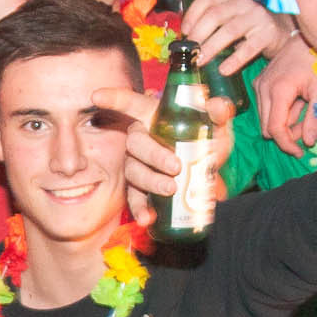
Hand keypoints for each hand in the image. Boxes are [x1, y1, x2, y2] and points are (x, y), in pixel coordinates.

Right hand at [90, 86, 233, 226]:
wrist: (212, 172)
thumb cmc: (209, 138)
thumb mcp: (217, 124)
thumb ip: (219, 112)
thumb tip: (218, 106)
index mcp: (154, 116)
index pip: (131, 102)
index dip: (114, 98)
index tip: (97, 97)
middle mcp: (141, 138)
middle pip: (135, 142)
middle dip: (153, 155)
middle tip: (175, 166)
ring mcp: (138, 164)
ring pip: (134, 171)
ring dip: (150, 181)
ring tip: (170, 189)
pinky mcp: (141, 188)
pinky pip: (135, 198)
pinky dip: (141, 209)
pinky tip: (147, 219)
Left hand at [182, 0, 293, 75]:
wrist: (282, 32)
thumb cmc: (249, 28)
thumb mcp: (230, 19)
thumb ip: (211, 24)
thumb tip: (186, 40)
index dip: (192, 15)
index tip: (184, 32)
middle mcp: (243, 3)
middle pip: (215, 15)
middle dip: (199, 34)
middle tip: (190, 51)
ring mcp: (257, 17)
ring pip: (230, 30)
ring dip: (212, 47)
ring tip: (201, 61)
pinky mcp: (268, 33)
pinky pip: (249, 48)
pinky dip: (234, 60)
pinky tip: (224, 70)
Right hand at [256, 36, 316, 153]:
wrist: (308, 38)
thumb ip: (315, 118)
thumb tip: (308, 142)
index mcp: (279, 90)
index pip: (275, 129)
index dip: (287, 144)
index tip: (300, 152)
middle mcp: (263, 88)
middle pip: (267, 127)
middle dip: (286, 135)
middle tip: (307, 131)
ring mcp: (260, 84)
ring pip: (266, 119)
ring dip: (284, 123)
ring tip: (305, 112)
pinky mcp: (260, 82)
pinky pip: (266, 107)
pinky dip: (281, 112)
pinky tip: (298, 103)